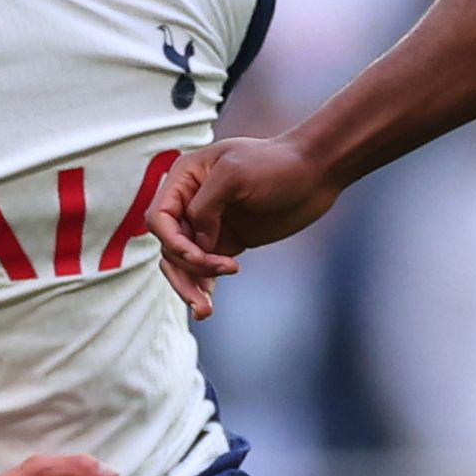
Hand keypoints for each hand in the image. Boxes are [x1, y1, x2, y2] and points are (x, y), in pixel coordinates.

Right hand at [146, 138, 337, 321]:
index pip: (159, 218)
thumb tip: (197, 240)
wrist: (315, 173)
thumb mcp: (234, 174)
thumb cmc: (277, 164)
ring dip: (189, 287)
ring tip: (205, 311)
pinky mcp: (227, 242)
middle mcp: (191, 202)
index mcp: (185, 178)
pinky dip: (203, 286)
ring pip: (183, 262)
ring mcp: (209, 224)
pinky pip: (205, 269)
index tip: (200, 255)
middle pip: (168, 245)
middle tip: (204, 295)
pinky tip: (208, 303)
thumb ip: (205, 206)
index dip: (172, 242)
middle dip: (183, 272)